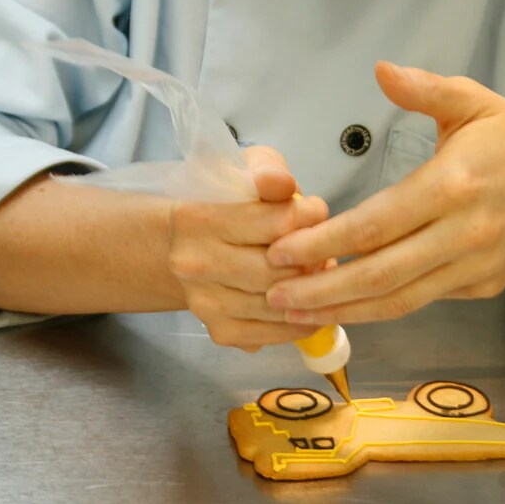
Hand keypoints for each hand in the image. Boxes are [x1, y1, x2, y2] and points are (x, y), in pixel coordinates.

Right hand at [168, 145, 327, 348]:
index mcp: (199, 218)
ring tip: (318, 272)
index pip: (277, 223)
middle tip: (322, 247)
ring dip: (311, 291)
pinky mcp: (219, 330)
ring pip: (278, 306)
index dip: (310, 214)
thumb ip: (266, 169)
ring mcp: (205, 303)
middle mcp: (196, 265)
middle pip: (279, 270)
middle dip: (313, 258)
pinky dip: (300, 321)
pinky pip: (272, 334)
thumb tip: (282, 184)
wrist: (182, 246)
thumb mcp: (244, 169)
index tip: (316, 210)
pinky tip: (308, 304)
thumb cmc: (226, 202)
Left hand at [266, 62, 504, 324]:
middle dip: (322, 289)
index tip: (280, 251)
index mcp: (452, 185)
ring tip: (296, 314)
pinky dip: (381, 307)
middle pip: (382, 273)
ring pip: (400, 300)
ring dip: (345, 310)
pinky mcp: (483, 287)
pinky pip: (423, 300)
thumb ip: (425, 89)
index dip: (324, 242)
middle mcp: (463, 235)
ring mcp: (474, 268)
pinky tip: (347, 305)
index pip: (376, 223)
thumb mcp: (474, 101)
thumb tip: (380, 68)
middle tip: (274, 294)